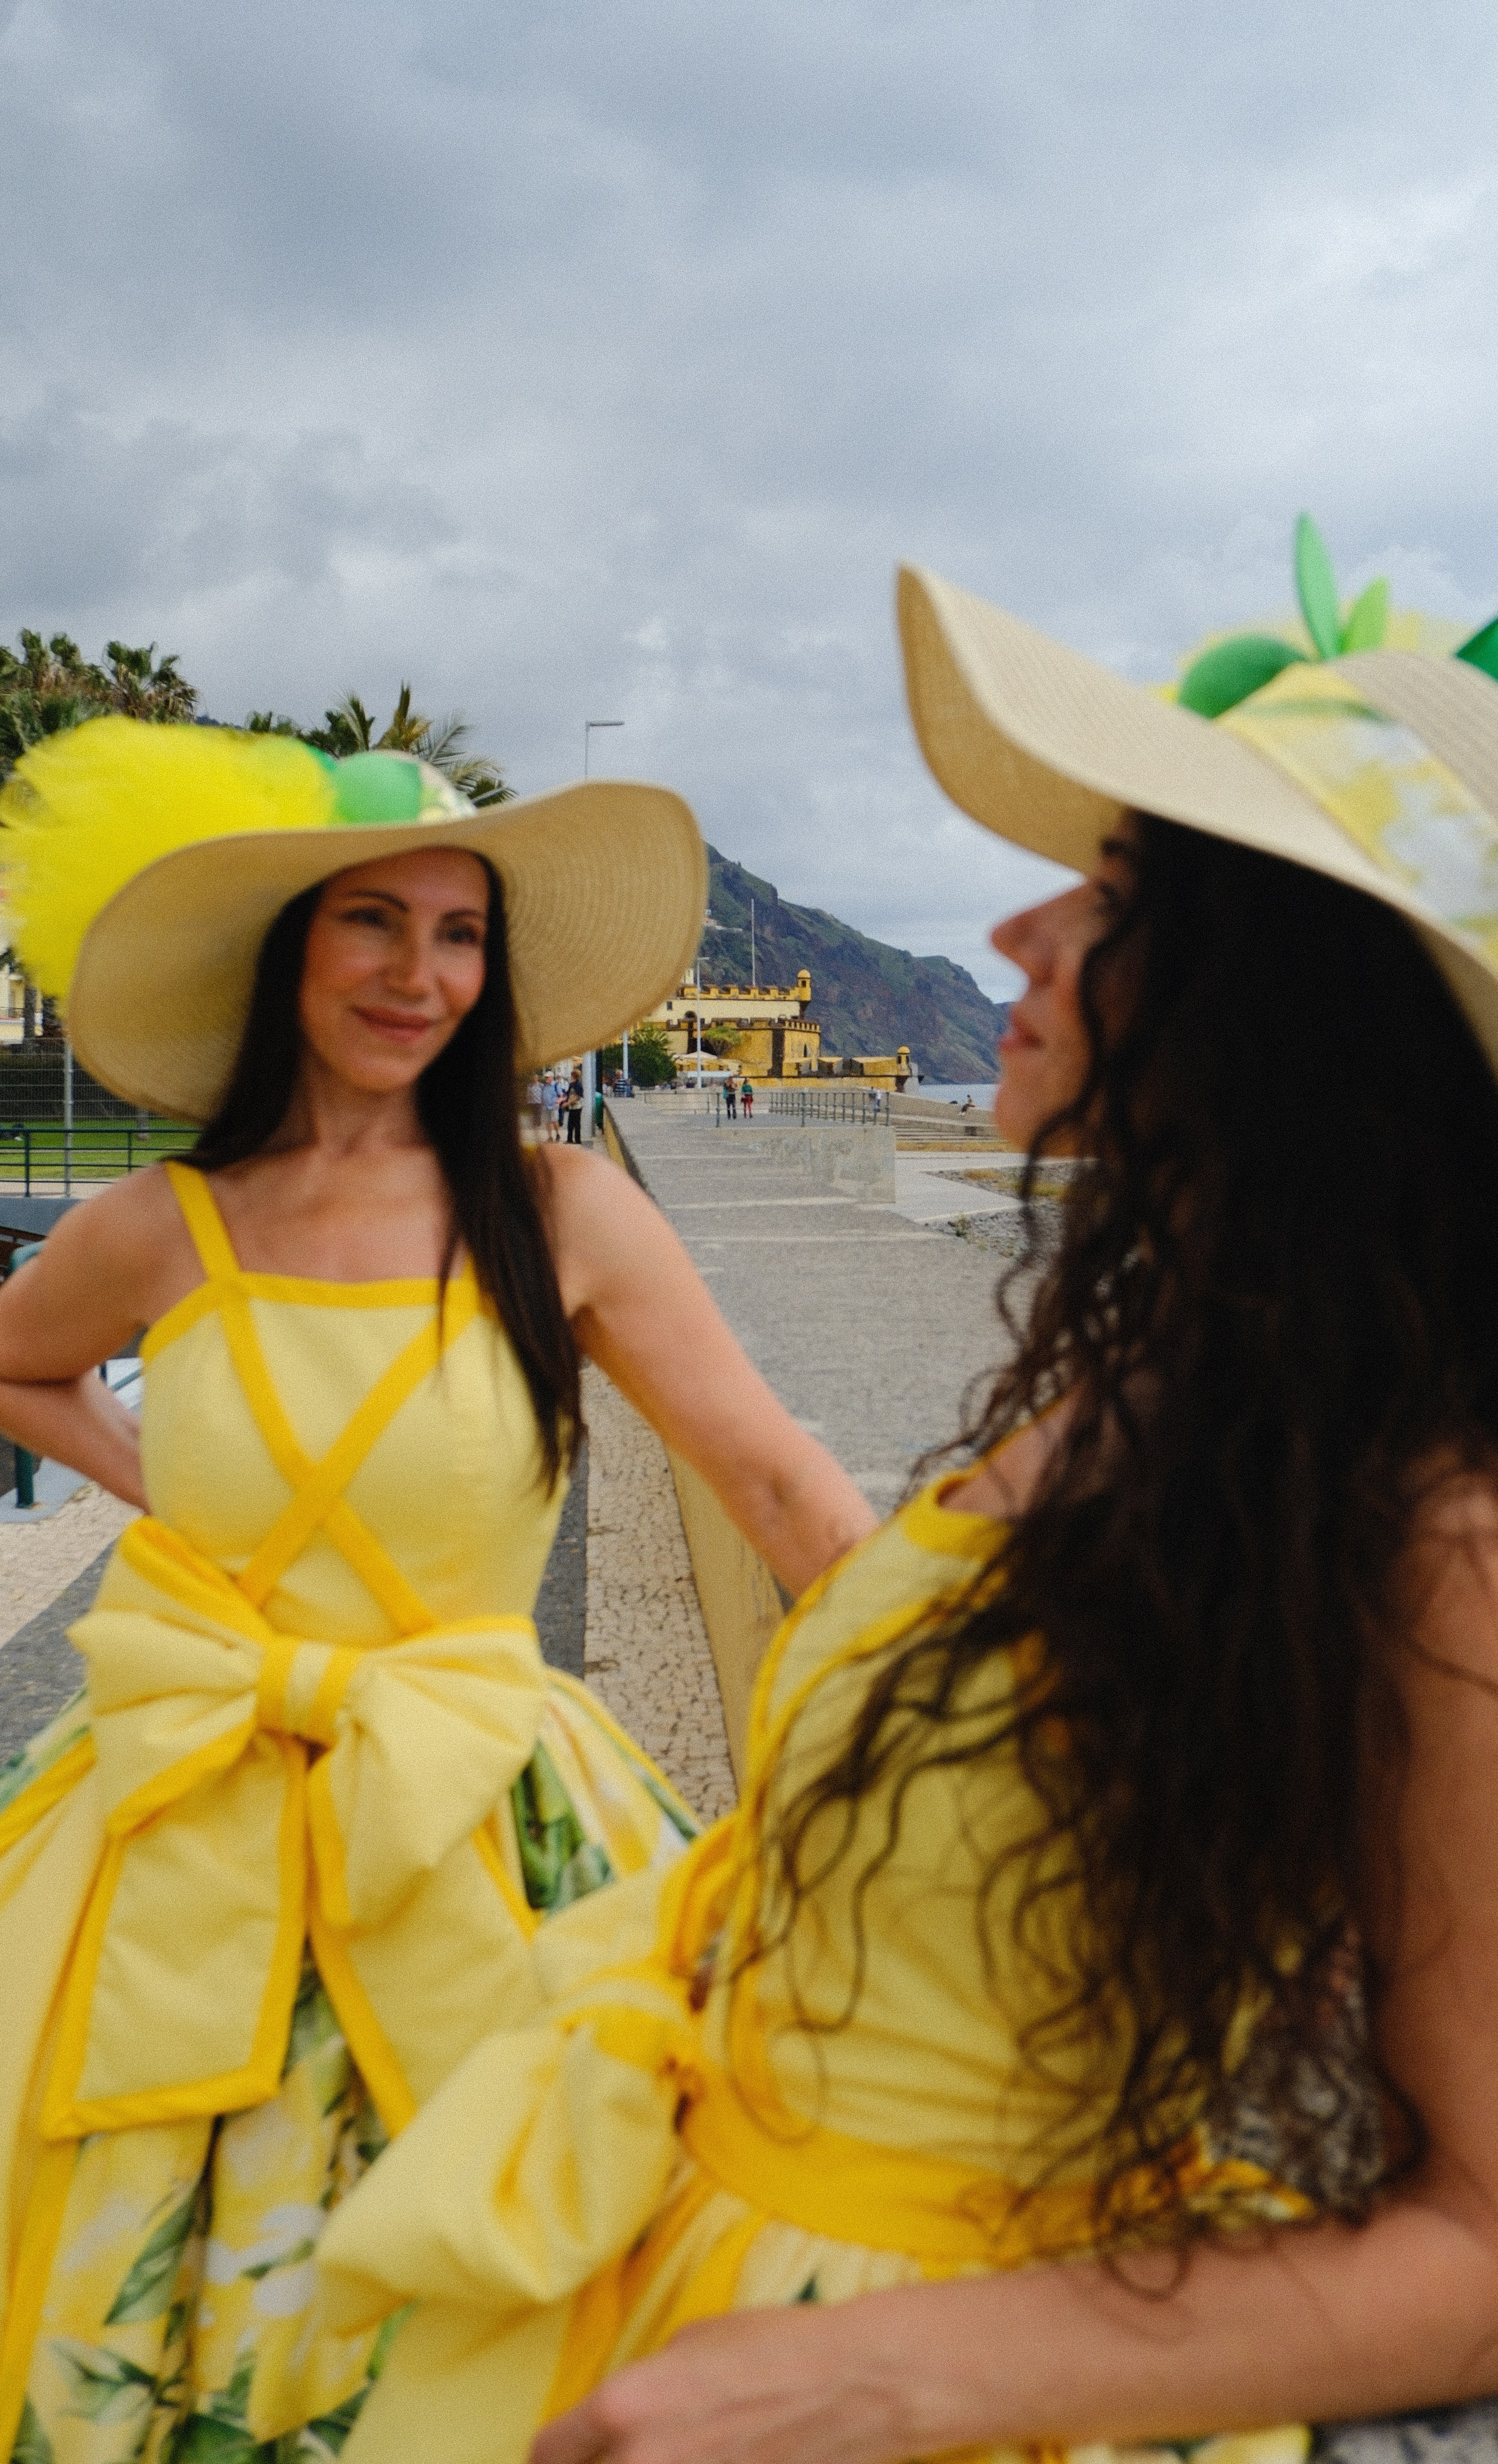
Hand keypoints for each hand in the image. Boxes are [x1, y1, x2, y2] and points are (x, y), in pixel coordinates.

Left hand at [529, 2307, 920, 2463]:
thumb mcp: (687, 2344)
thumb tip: (616, 2424)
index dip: (557, 2454)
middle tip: (616, 2455)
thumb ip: (637, 2391)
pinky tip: (705, 2461)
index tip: (569, 2453)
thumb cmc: (772, 2348)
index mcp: (623, 2407)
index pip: (548, 2454)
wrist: (852, 2384)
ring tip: (660, 2458)